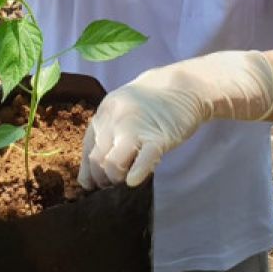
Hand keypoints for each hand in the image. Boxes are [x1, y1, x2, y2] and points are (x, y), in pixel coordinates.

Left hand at [79, 51, 272, 188]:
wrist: (185, 85)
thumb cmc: (153, 101)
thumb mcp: (123, 109)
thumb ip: (109, 131)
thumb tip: (95, 169)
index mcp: (104, 112)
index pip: (87, 148)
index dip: (89, 171)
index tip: (94, 184)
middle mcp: (115, 119)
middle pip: (97, 159)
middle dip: (102, 179)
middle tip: (112, 186)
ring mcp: (136, 127)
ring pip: (113, 163)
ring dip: (116, 179)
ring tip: (125, 180)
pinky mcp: (159, 137)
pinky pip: (143, 160)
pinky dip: (136, 174)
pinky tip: (134, 182)